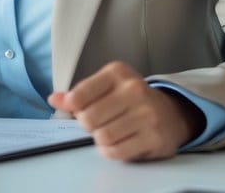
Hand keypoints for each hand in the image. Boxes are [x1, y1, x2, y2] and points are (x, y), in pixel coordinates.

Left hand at [47, 61, 203, 161]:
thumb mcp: (106, 88)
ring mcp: (147, 114)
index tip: (77, 109)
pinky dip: (111, 151)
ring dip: (100, 139)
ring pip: (102, 136)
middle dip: (88, 125)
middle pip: (89, 118)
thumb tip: (54, 99)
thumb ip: (79, 94)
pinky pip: (117, 151)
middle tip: (98, 122)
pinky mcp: (154, 137)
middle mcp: (134, 90)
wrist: (170, 113)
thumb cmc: (131, 99)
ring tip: (109, 132)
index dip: (74, 107)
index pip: (80, 95)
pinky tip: (118, 142)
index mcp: (118, 73)